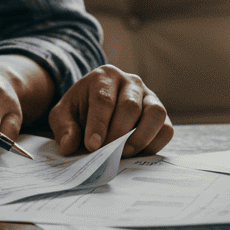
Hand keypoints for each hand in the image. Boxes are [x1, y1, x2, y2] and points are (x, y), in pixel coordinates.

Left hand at [48, 65, 173, 156]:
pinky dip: (154, 144)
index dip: (98, 125)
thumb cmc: (80, 110)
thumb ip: (63, 128)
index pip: (104, 99)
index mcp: (104, 76)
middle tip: (106, 153)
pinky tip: (137, 153)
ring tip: (124, 153)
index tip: (92, 146)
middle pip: (130, 106)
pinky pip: (166, 128)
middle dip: (117, 134)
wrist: (95, 107)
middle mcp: (130, 82)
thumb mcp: (63, 115)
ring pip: (155, 114)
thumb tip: (70, 145)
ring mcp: (149, 96)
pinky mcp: (160, 113)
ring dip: (140, 138)